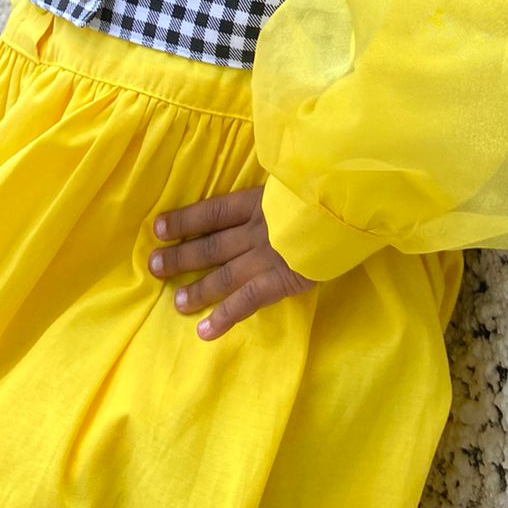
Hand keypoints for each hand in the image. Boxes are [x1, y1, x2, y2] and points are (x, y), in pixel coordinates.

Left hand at [148, 187, 314, 340]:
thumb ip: (280, 186)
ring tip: (177, 303)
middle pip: (210, 245)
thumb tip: (271, 180)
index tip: (157, 228)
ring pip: (223, 275)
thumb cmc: (329, 187)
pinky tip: (204, 332)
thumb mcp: (298, 176)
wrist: (354, 204)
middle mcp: (255, 230)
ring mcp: (267, 256)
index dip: (184, 220)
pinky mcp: (282, 280)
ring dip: (198, 289)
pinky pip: (247, 301)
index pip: (212, 211)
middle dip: (180, 257)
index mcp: (258, 202)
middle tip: (153, 267)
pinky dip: (225, 317)